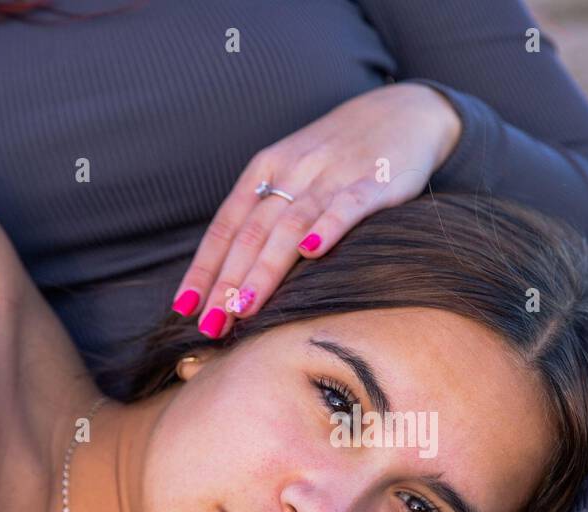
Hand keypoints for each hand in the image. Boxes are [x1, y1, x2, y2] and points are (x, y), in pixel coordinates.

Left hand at [169, 81, 461, 338]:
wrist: (402, 111)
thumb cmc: (340, 154)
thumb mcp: (293, 173)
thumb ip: (267, 214)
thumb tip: (232, 274)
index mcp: (266, 171)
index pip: (226, 226)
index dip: (204, 268)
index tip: (184, 308)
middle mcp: (292, 172)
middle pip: (251, 232)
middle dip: (227, 281)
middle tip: (210, 323)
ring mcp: (332, 176)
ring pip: (289, 226)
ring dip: (264, 269)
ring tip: (244, 307)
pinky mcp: (374, 182)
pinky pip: (347, 207)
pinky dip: (329, 227)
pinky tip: (312, 251)